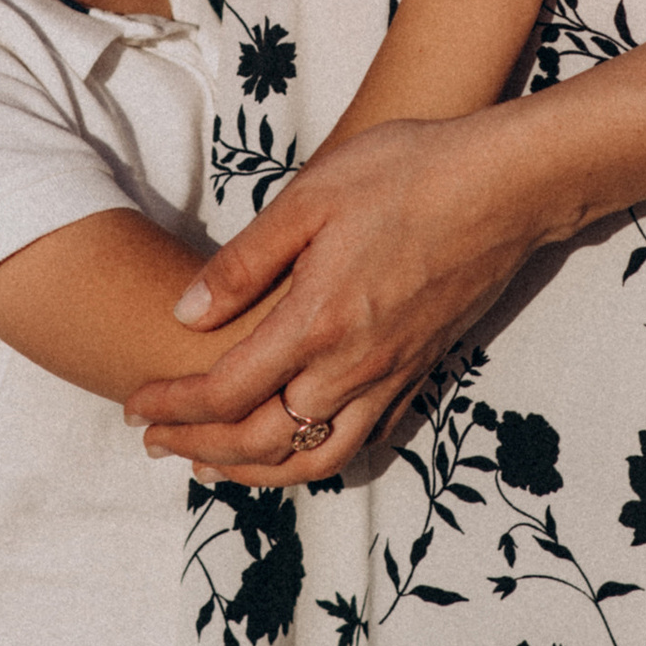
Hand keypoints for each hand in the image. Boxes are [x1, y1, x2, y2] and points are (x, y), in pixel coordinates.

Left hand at [124, 105, 552, 482]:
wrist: (509, 185)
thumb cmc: (408, 172)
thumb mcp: (311, 196)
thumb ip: (245, 261)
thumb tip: (184, 312)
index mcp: (316, 321)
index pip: (225, 393)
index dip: (172, 408)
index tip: (135, 407)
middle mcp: (354, 365)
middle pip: (263, 443)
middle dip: (200, 451)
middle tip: (155, 443)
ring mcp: (394, 375)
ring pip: (318, 459)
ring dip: (258, 472)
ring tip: (215, 465)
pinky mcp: (423, 370)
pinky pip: (366, 440)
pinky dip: (321, 458)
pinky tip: (300, 443)